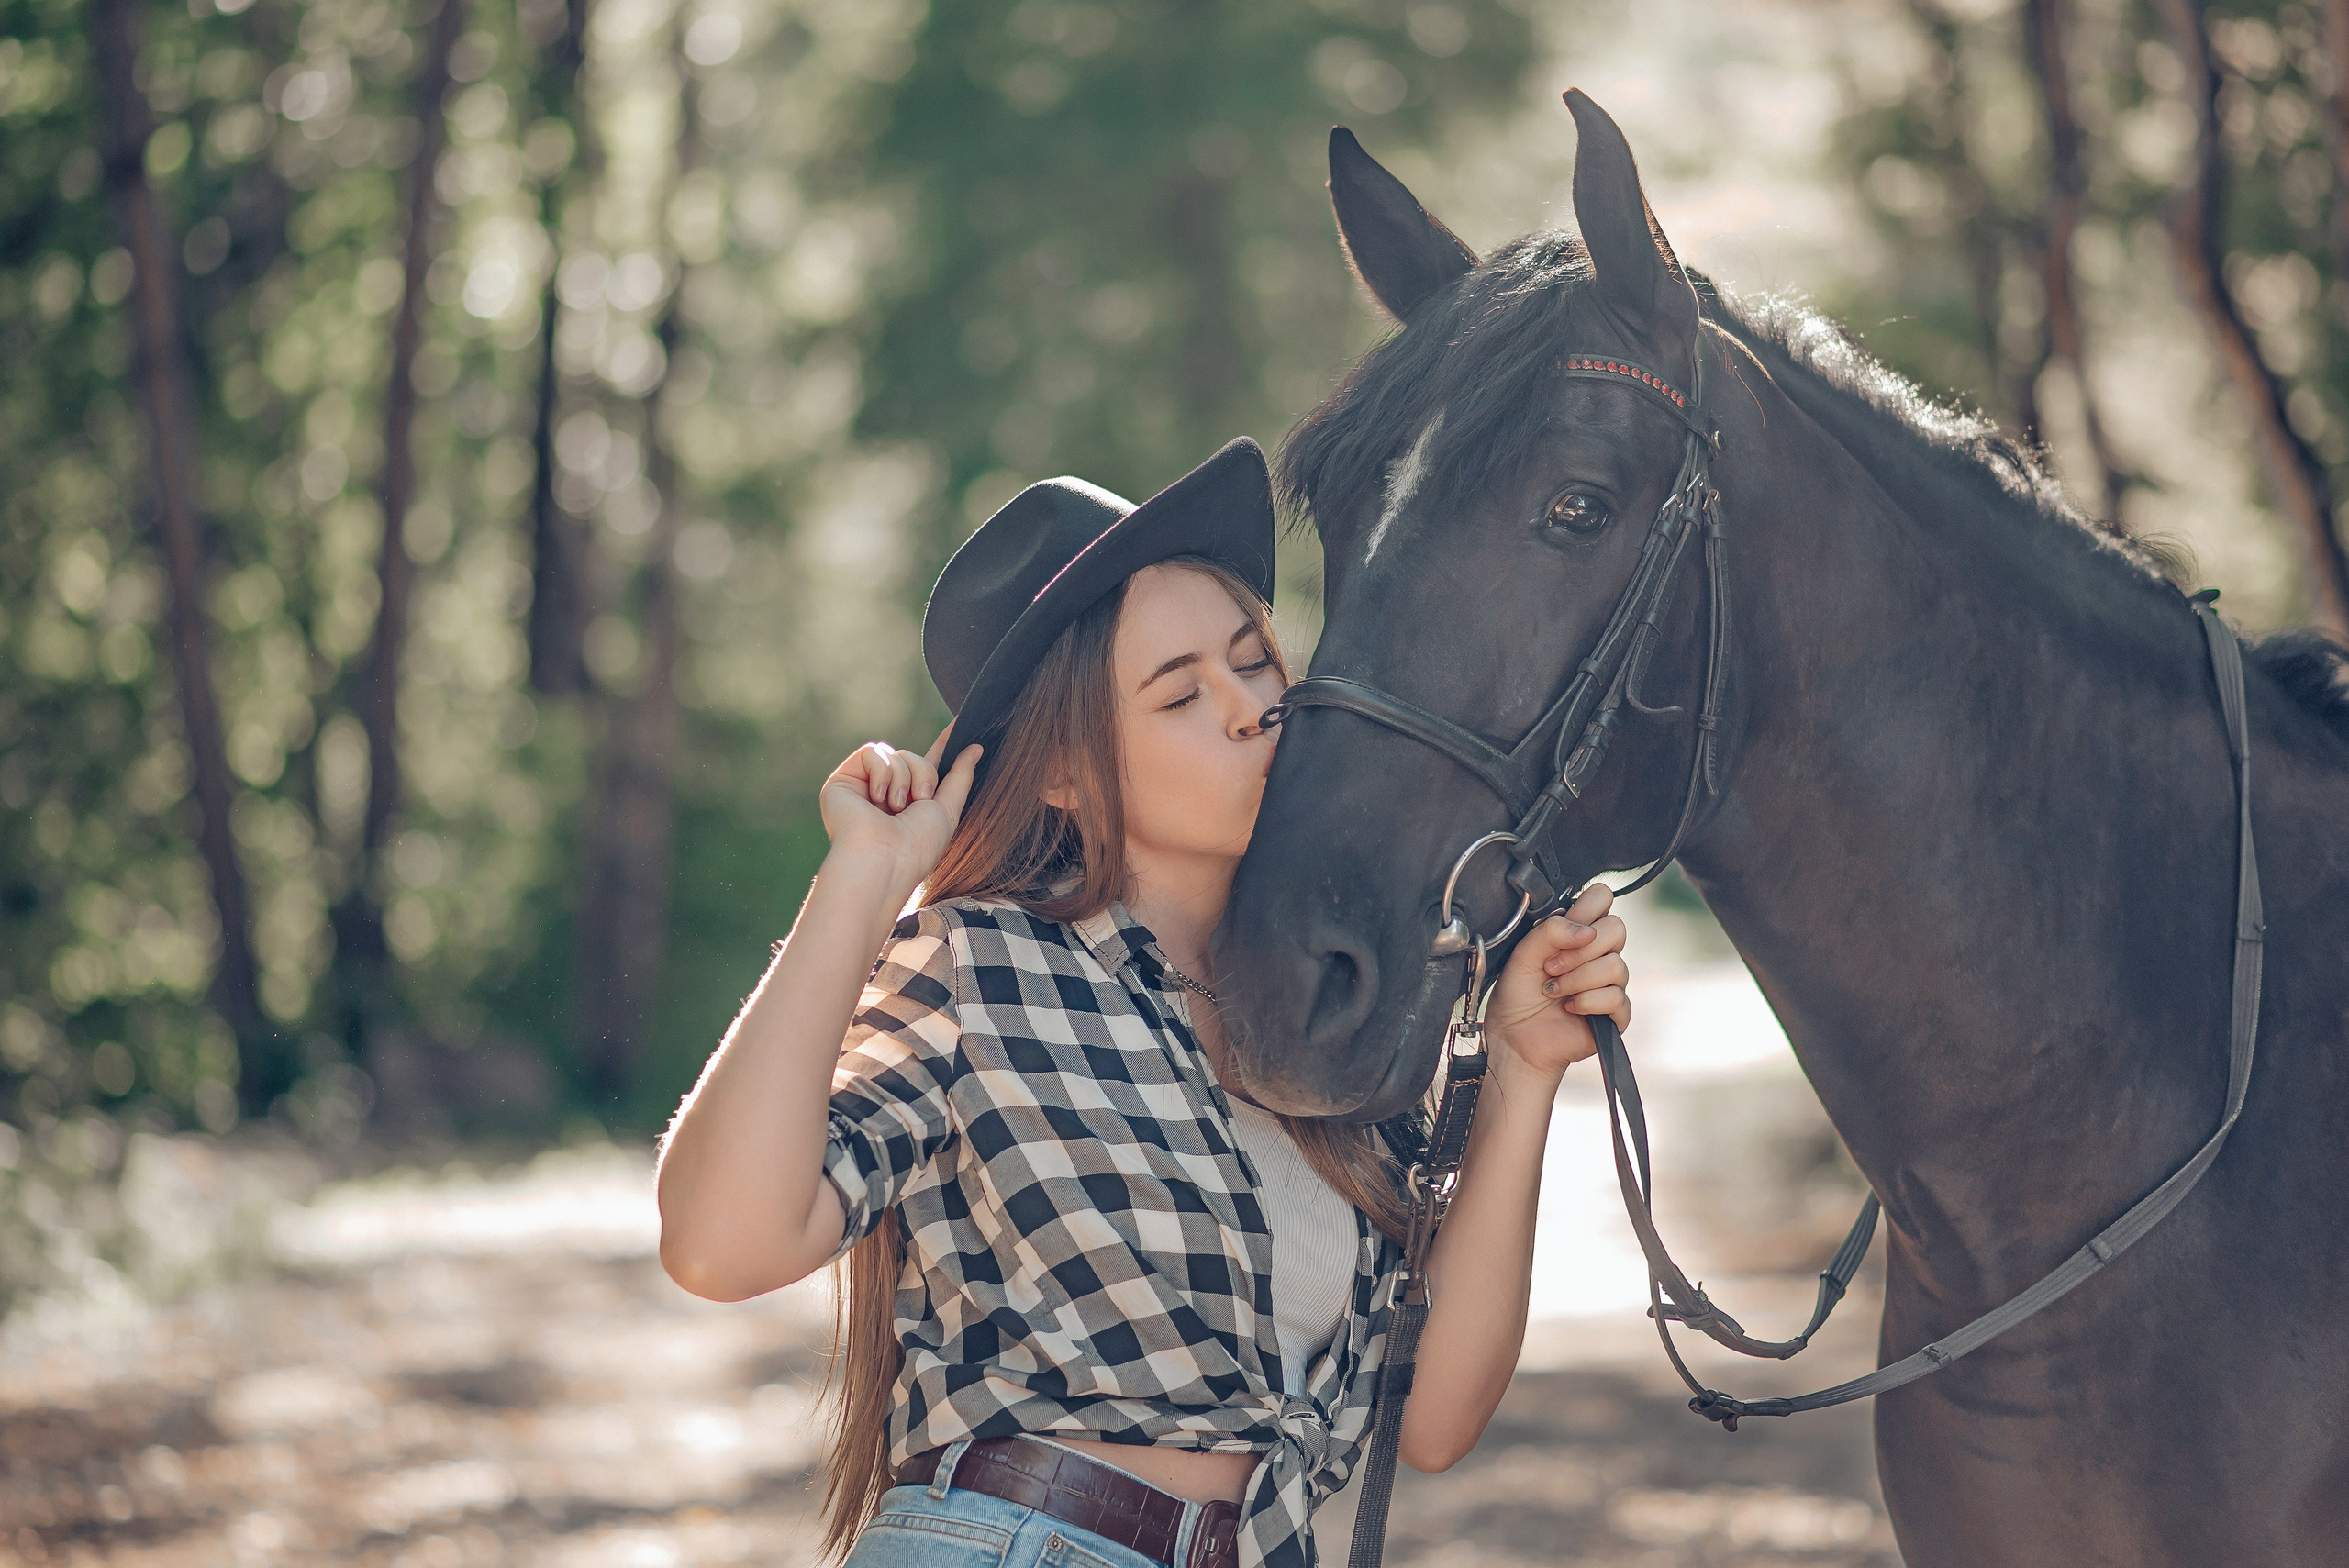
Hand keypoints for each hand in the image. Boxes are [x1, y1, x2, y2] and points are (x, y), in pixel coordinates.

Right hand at [818, 727, 981, 887]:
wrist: (883, 860)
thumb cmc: (917, 847)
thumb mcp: (948, 811)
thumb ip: (961, 778)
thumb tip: (976, 748)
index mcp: (910, 804)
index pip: (927, 767)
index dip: (943, 746)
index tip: (961, 725)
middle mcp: (886, 795)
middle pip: (913, 757)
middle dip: (924, 774)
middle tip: (919, 801)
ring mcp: (864, 788)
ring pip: (895, 754)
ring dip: (903, 778)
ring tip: (894, 808)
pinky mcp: (843, 781)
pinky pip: (872, 752)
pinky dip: (881, 773)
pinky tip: (875, 799)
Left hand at [1483, 883, 1630, 1076]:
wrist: (1514, 1039)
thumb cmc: (1516, 996)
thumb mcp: (1522, 954)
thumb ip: (1550, 931)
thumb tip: (1586, 930)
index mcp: (1577, 933)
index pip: (1602, 898)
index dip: (1587, 909)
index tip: (1563, 932)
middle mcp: (1598, 954)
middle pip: (1617, 928)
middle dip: (1579, 951)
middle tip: (1551, 967)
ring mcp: (1610, 983)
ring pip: (1616, 965)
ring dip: (1576, 980)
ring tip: (1553, 991)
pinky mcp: (1616, 1014)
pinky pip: (1616, 998)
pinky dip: (1587, 1002)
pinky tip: (1570, 1008)